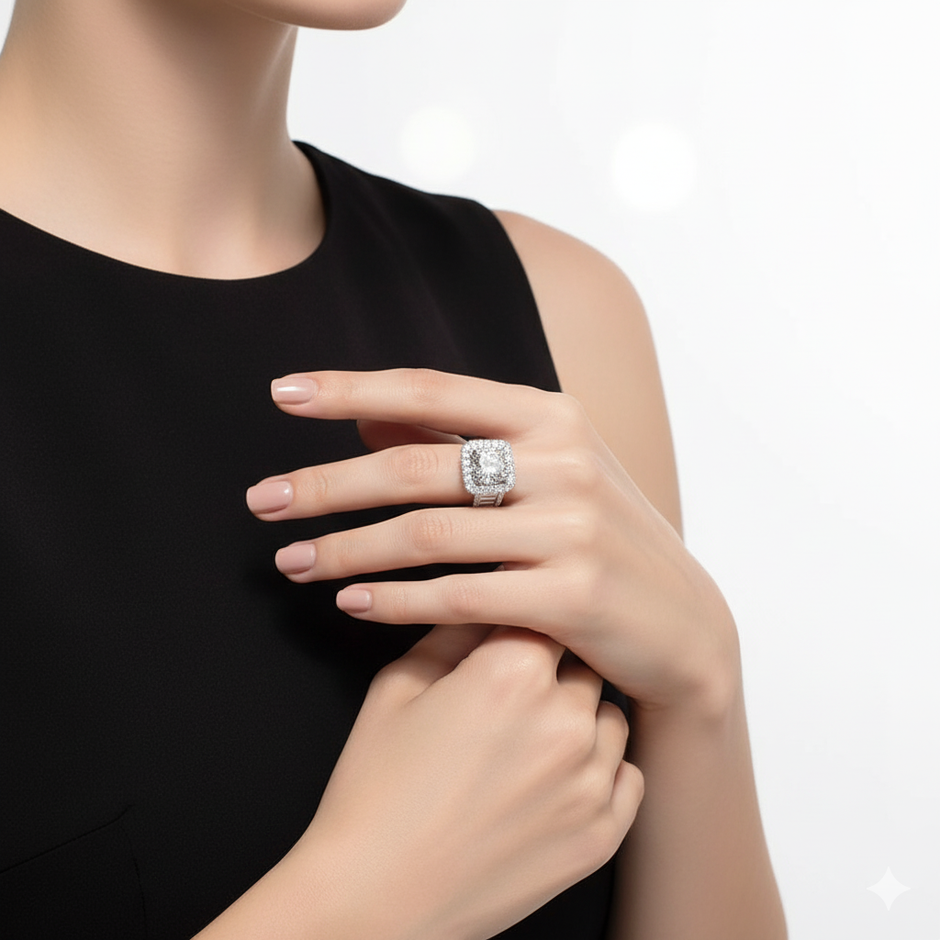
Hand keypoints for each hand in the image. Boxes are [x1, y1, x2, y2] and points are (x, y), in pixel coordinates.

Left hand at [246, 368, 738, 711]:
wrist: (683, 620)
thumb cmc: (600, 535)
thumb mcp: (547, 469)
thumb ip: (461, 439)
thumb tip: (365, 419)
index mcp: (550, 415)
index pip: (430, 390)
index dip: (350, 389)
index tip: (281, 393)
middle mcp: (562, 460)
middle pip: (412, 467)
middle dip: (325, 484)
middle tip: (262, 501)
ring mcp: (570, 528)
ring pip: (425, 534)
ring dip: (345, 550)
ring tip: (290, 562)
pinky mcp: (571, 596)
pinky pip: (457, 596)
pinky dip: (393, 601)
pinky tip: (350, 604)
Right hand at [290, 624, 641, 939]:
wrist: (375, 899)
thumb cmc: (375, 794)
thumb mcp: (396, 689)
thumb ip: (449, 632)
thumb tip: (482, 601)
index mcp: (511, 672)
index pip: (542, 610)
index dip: (523, 616)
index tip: (514, 623)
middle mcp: (563, 719)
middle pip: (582, 659)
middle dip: (553, 664)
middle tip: (514, 690)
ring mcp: (589, 781)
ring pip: (609, 713)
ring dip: (579, 714)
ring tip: (531, 738)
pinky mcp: (601, 834)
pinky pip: (627, 773)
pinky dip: (599, 768)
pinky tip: (555, 777)